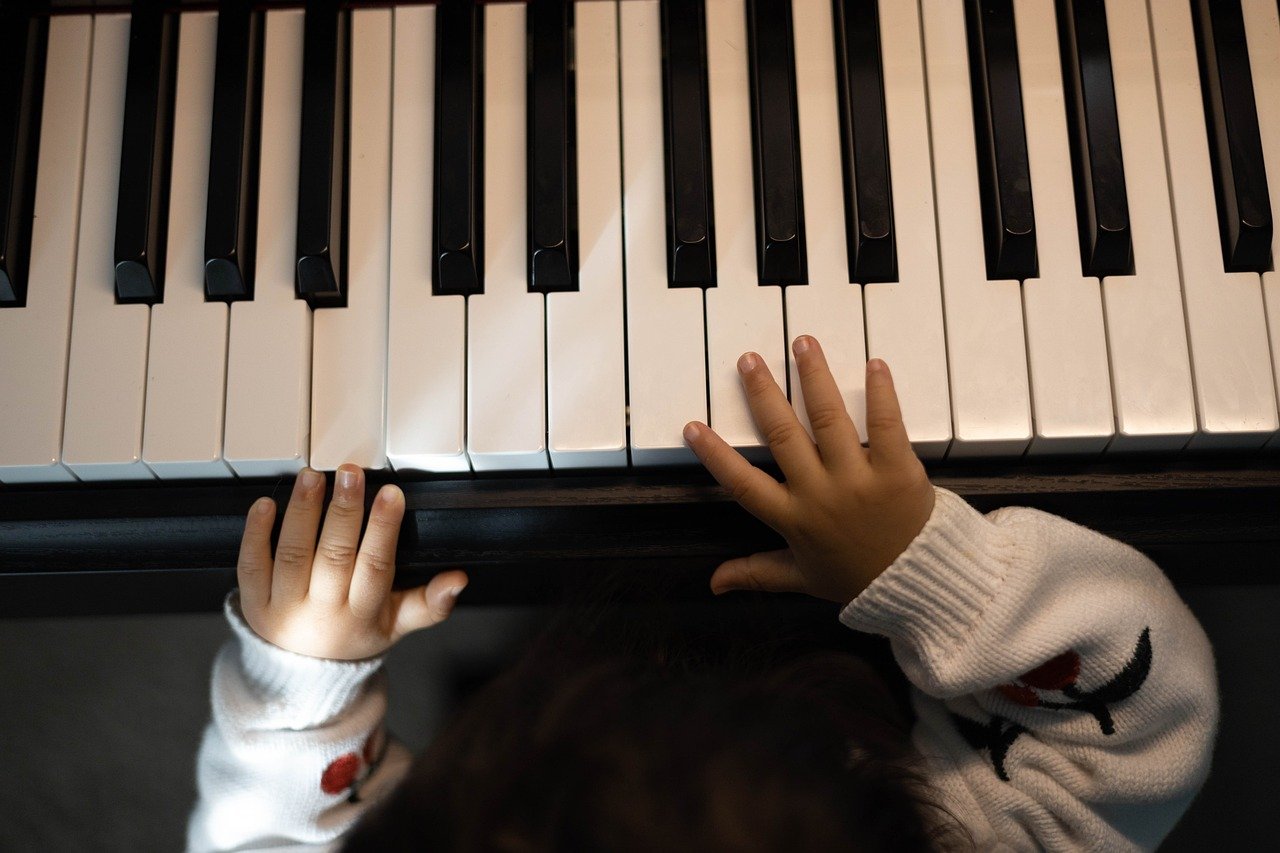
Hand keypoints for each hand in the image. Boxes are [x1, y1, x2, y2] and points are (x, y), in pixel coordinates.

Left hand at [236, 463, 467, 659]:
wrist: (299, 677)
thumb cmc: (353, 637)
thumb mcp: (396, 627)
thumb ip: (430, 605)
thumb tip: (458, 580)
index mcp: (362, 616)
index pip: (375, 567)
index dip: (383, 529)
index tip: (391, 494)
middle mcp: (322, 613)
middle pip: (334, 557)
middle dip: (344, 511)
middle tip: (352, 473)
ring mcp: (284, 608)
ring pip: (293, 555)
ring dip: (302, 513)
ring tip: (313, 477)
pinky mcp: (253, 602)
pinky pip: (251, 565)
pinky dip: (256, 533)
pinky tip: (266, 503)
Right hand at [684, 336, 934, 604]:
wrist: (919, 584)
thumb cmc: (859, 579)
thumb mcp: (802, 578)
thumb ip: (756, 573)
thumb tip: (715, 583)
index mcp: (794, 519)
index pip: (743, 484)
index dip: (716, 456)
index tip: (694, 426)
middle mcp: (820, 495)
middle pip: (783, 436)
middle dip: (763, 394)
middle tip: (749, 361)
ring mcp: (859, 480)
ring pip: (829, 420)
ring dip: (814, 377)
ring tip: (803, 344)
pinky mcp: (898, 470)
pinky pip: (887, 426)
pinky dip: (881, 394)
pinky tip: (873, 364)